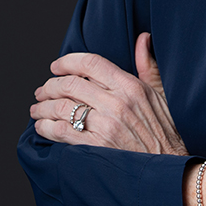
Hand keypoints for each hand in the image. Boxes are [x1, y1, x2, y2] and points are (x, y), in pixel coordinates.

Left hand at [30, 33, 187, 154]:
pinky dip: (46, 128)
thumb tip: (143, 38)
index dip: (68, 61)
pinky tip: (42, 127)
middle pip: (70, 84)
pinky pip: (62, 132)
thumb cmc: (165, 130)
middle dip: (49, 85)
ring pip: (62, 107)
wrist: (168, 167)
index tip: (56, 66)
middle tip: (42, 90)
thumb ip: (148, 64)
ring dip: (43, 107)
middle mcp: (116, 103)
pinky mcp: (96, 147)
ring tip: (37, 109)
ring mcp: (105, 125)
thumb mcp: (160, 93)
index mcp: (130, 85)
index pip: (91, 63)